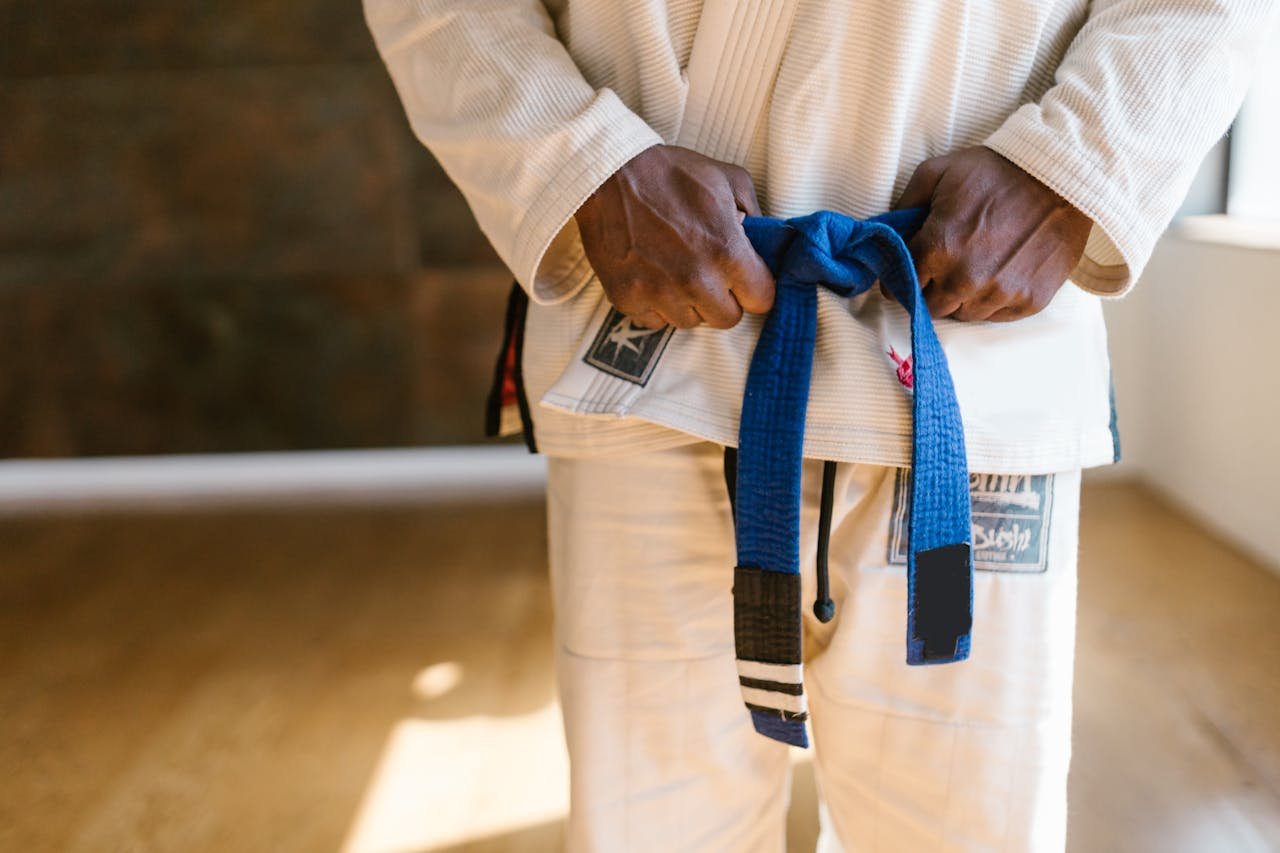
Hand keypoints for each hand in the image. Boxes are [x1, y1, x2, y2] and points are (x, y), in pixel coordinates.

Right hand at [573, 143, 774, 329]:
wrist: (608, 173)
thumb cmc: (669, 173)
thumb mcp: (728, 178)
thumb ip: (755, 213)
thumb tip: (765, 240)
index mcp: (726, 252)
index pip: (762, 300)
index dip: (755, 287)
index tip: (745, 278)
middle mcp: (695, 280)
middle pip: (727, 319)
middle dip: (724, 298)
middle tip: (710, 273)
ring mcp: (659, 294)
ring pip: (690, 322)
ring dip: (689, 303)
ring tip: (677, 272)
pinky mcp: (627, 299)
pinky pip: (654, 321)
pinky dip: (655, 305)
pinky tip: (652, 277)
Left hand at [886, 145, 1092, 321]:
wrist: (1062, 175)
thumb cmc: (997, 171)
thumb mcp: (938, 172)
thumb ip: (905, 204)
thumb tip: (886, 232)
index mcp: (938, 247)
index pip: (900, 284)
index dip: (899, 278)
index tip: (907, 272)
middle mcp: (965, 278)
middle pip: (930, 306)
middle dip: (929, 290)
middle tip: (940, 271)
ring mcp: (999, 293)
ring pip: (963, 314)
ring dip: (961, 298)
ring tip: (972, 270)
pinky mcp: (1029, 301)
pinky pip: (996, 316)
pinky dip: (992, 302)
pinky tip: (997, 276)